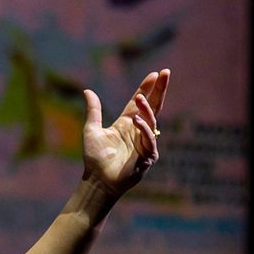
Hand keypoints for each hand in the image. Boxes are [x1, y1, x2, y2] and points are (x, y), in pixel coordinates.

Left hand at [82, 68, 166, 196]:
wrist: (98, 181)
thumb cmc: (95, 159)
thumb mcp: (91, 130)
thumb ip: (93, 110)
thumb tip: (88, 90)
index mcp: (126, 124)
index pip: (140, 103)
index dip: (147, 88)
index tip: (154, 74)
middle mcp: (138, 131)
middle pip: (153, 107)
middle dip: (160, 90)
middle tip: (165, 73)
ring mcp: (145, 143)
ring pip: (151, 121)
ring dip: (146, 109)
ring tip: (140, 98)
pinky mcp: (148, 156)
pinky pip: (149, 140)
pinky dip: (144, 130)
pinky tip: (137, 121)